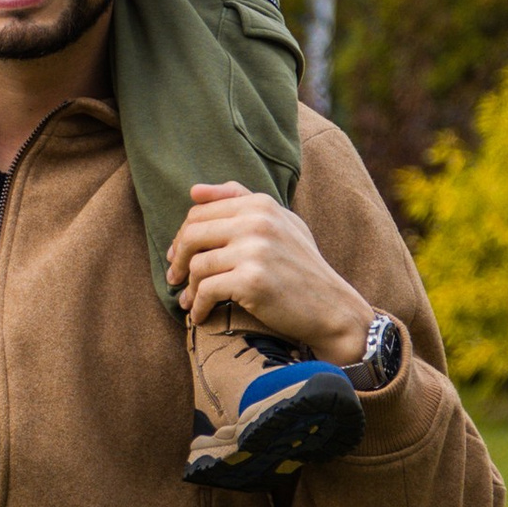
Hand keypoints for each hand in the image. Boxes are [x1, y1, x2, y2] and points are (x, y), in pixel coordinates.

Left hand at [166, 182, 374, 368]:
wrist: (332, 307)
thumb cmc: (301, 266)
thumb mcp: (281, 223)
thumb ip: (241, 200)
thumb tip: (193, 190)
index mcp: (261, 204)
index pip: (200, 211)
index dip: (182, 235)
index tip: (179, 256)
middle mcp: (258, 222)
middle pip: (192, 234)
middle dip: (179, 259)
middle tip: (175, 278)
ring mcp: (255, 250)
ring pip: (197, 266)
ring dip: (189, 289)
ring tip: (189, 301)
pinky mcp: (252, 281)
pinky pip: (207, 291)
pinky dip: (198, 307)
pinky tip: (200, 316)